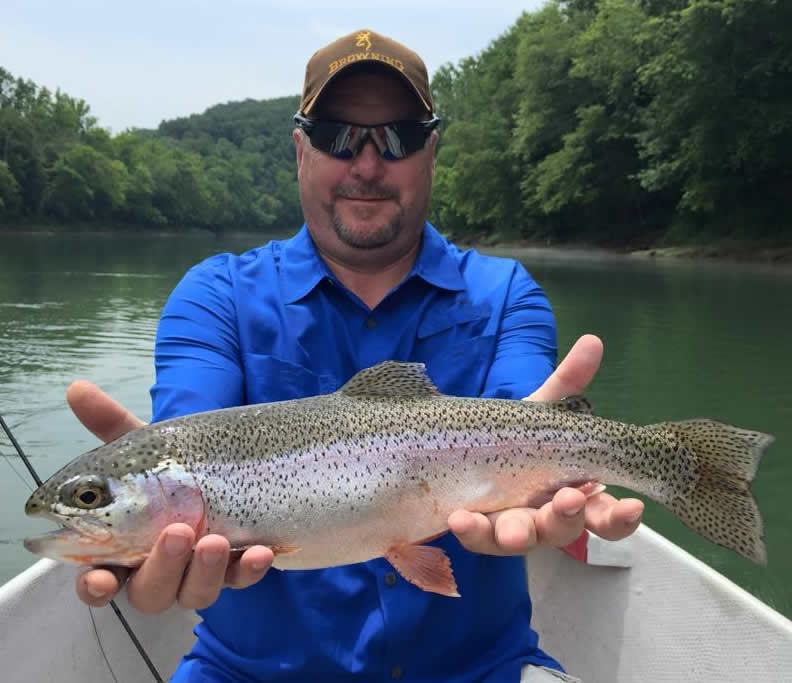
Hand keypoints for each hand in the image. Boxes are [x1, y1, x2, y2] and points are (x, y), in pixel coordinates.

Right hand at [67, 381, 273, 613]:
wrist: (234, 461)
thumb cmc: (175, 465)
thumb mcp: (147, 445)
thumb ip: (111, 423)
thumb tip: (76, 387)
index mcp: (124, 546)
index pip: (99, 581)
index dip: (95, 586)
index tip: (102, 578)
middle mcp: (159, 569)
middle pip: (149, 592)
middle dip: (162, 567)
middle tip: (179, 532)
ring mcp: (200, 573)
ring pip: (194, 593)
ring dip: (203, 571)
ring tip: (215, 539)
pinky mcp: (237, 568)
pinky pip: (242, 579)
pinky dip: (249, 570)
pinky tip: (260, 552)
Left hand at [448, 334, 643, 555]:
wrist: (464, 450)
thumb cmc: (515, 438)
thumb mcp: (540, 413)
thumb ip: (566, 384)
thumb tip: (592, 341)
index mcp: (573, 491)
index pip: (606, 514)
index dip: (621, 516)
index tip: (633, 507)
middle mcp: (547, 515)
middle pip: (567, 529)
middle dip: (569, 519)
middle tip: (567, 502)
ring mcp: (513, 526)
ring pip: (524, 538)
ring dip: (520, 534)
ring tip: (513, 529)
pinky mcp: (479, 530)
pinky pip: (476, 536)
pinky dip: (472, 530)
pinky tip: (461, 518)